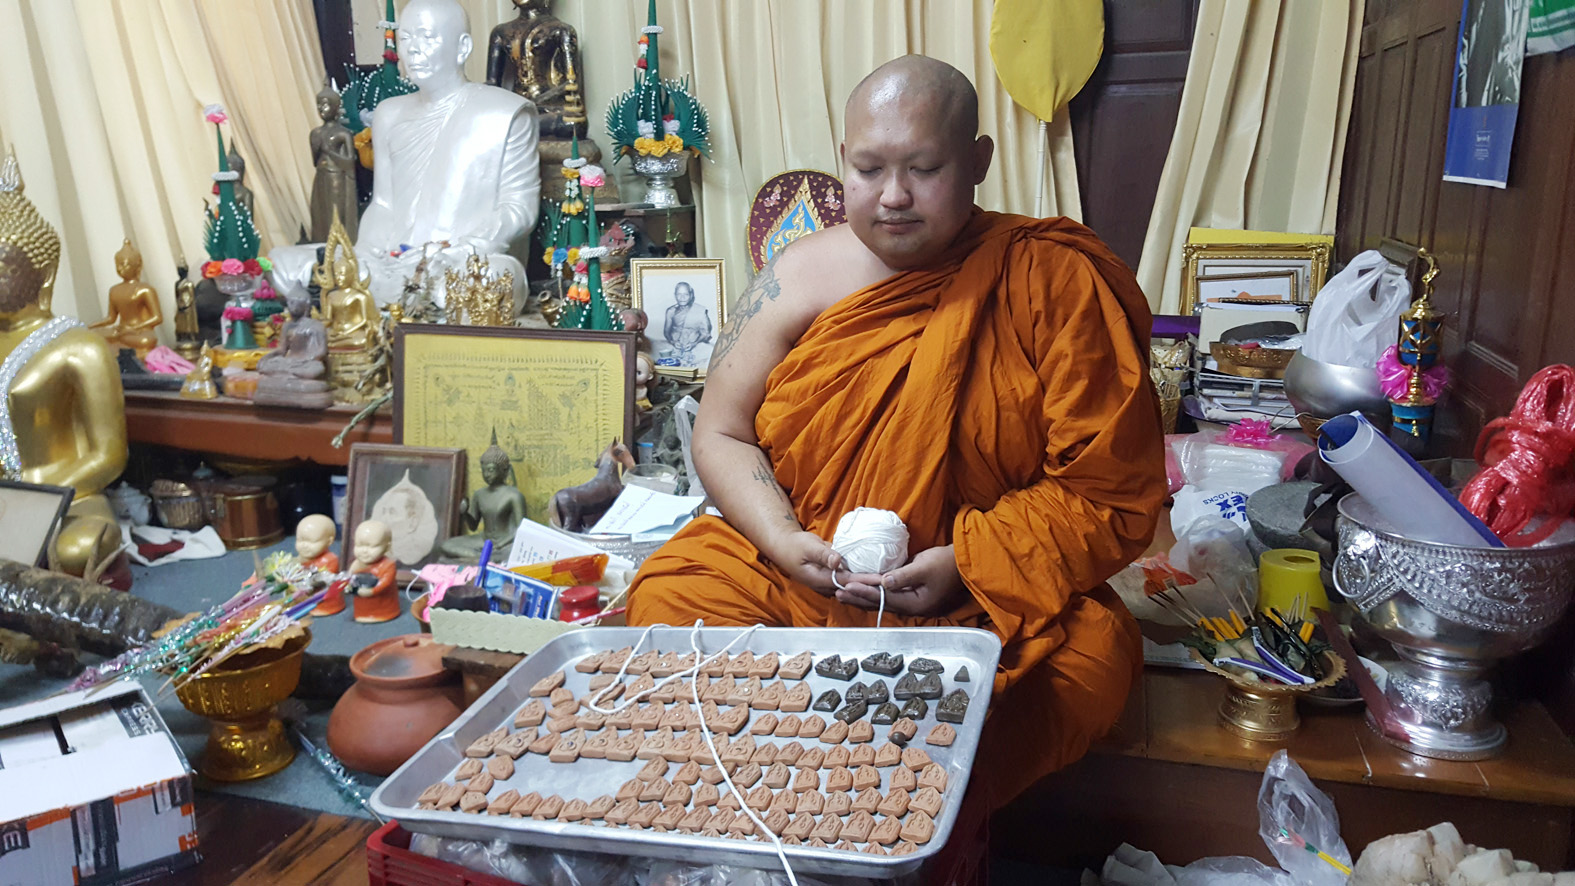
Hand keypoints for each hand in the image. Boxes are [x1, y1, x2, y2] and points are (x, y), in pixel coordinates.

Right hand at [764, 531, 879, 594]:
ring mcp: (831, 580)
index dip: (865, 580)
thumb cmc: (795, 546)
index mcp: (820, 580)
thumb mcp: (808, 547)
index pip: (848, 581)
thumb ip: (823, 554)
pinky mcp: (834, 574)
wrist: (786, 546)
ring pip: (854, 584)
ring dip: (869, 582)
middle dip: (872, 586)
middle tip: (892, 583)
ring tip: (890, 581)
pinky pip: (851, 576)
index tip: (882, 579)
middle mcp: (827, 584)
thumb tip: (837, 561)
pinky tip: (878, 571)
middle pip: (854, 586)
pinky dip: (863, 574)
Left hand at [834, 545, 963, 617]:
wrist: (963, 562)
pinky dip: (874, 592)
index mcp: (916, 604)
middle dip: (858, 598)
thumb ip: (902, 576)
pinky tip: (863, 590)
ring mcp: (912, 602)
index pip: (884, 599)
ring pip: (883, 601)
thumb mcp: (924, 567)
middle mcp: (912, 607)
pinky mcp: (912, 594)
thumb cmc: (946, 563)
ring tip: (844, 594)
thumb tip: (883, 582)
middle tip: (837, 594)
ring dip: (863, 597)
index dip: (864, 592)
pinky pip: (889, 596)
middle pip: (880, 604)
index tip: (847, 587)